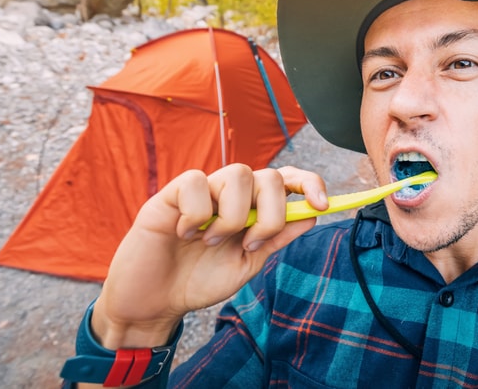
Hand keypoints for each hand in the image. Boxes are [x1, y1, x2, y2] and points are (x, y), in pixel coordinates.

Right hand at [90, 164, 325, 348]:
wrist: (154, 302)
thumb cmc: (199, 280)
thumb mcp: (247, 263)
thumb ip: (276, 238)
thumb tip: (311, 214)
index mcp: (252, 208)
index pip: (286, 179)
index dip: (308, 183)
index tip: (323, 204)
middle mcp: (230, 194)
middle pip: (269, 175)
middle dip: (271, 213)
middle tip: (250, 243)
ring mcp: (202, 191)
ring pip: (238, 174)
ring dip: (232, 216)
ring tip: (210, 242)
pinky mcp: (171, 193)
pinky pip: (196, 182)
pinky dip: (196, 214)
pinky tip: (183, 234)